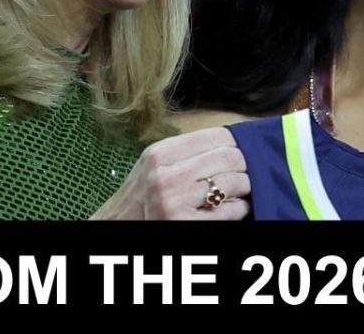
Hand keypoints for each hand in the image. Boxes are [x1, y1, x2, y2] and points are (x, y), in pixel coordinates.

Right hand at [90, 127, 249, 219]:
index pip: (215, 136)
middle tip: (245, 171)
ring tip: (239, 190)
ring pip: (232, 182)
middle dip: (244, 165)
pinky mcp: (185, 224)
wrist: (118, 227)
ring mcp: (175, 201)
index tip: (243, 149)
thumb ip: (185, 151)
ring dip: (244, 186)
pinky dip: (239, 208)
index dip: (236, 143)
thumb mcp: (154, 164)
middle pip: (228, 158)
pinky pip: (230, 211)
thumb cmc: (142, 196)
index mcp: (160, 153)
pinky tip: (234, 208)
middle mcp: (166, 175)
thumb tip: (230, 141)